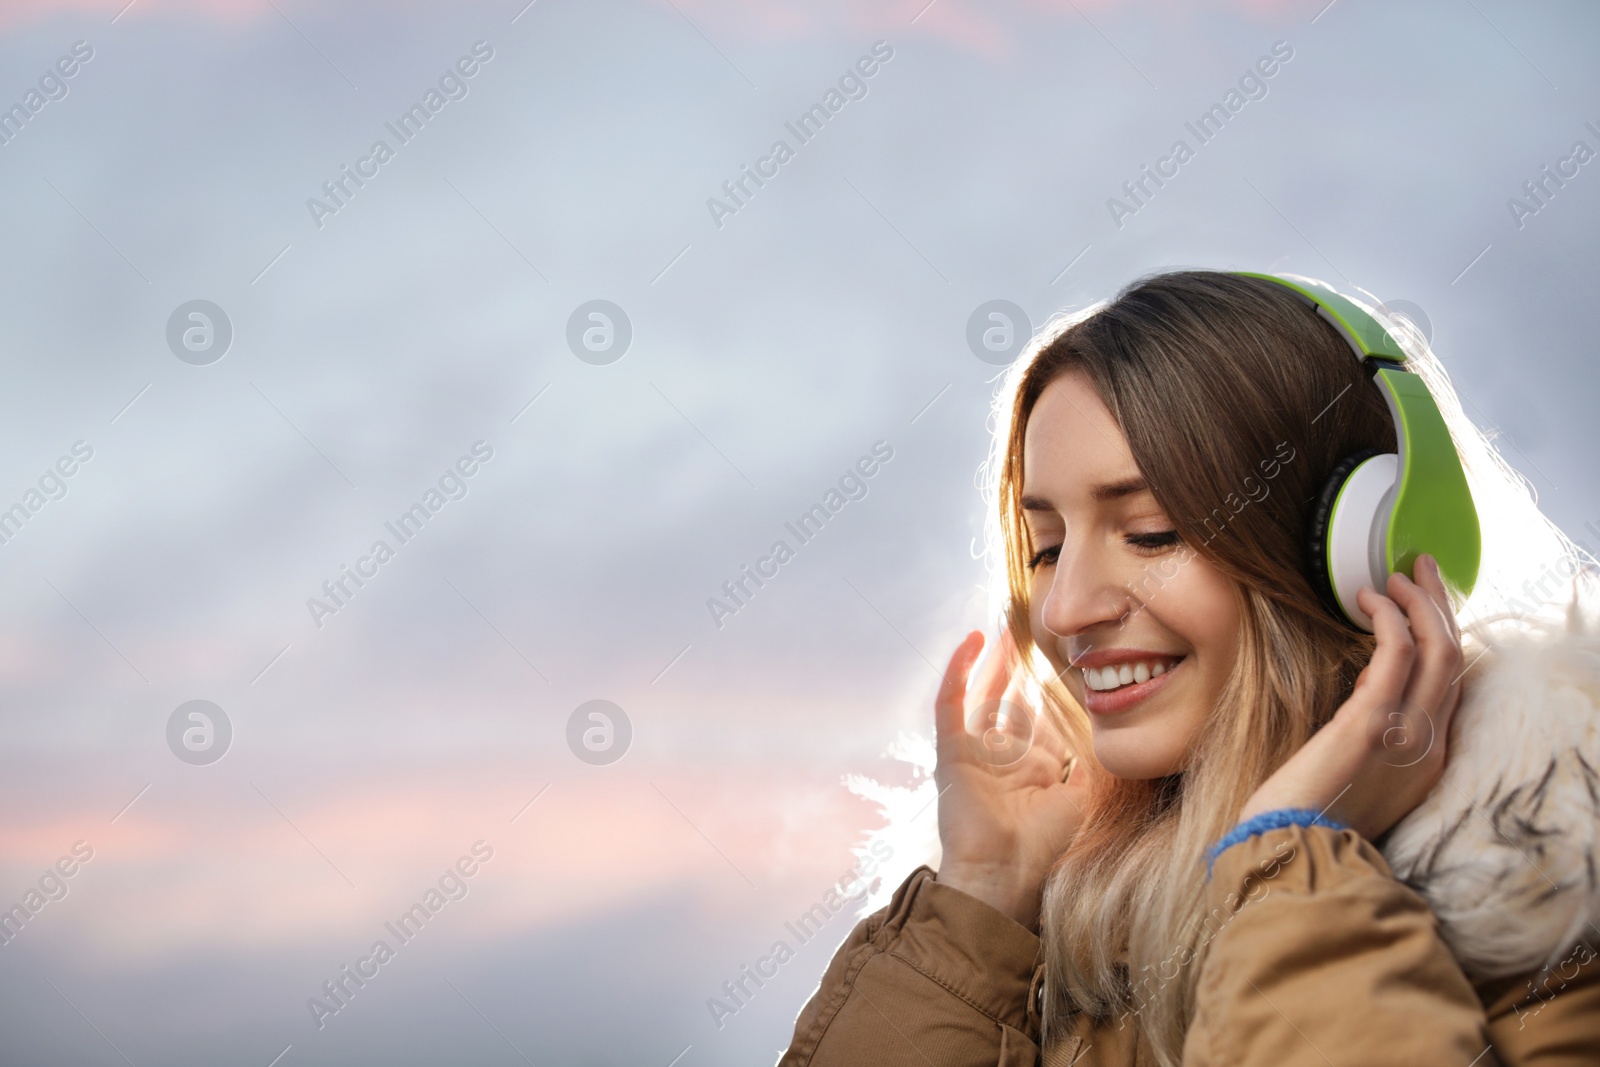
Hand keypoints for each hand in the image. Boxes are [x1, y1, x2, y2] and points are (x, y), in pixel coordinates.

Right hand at [934, 626, 1094, 928]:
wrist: (1003, 876)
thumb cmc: (1043, 847)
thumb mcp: (1079, 798)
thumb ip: (1087, 764)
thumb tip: (1098, 731)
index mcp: (1030, 770)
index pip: (1040, 717)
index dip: (1049, 686)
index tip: (1066, 653)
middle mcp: (1001, 757)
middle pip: (1011, 699)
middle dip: (1020, 665)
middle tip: (1030, 626)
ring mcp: (974, 753)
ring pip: (985, 693)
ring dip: (996, 659)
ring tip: (1006, 623)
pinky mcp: (951, 751)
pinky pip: (952, 702)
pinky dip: (960, 670)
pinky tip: (975, 640)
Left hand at [1239, 554, 1464, 840]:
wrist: (1289, 850)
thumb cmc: (1306, 812)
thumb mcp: (1357, 770)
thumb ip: (1373, 731)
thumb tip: (1367, 683)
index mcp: (1428, 760)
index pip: (1452, 683)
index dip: (1442, 634)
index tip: (1422, 603)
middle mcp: (1429, 746)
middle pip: (1455, 658)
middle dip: (1440, 605)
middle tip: (1418, 568)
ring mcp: (1407, 735)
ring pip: (1439, 650)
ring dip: (1418, 603)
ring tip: (1391, 577)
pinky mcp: (1371, 726)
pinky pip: (1397, 657)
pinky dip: (1390, 620)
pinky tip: (1369, 600)